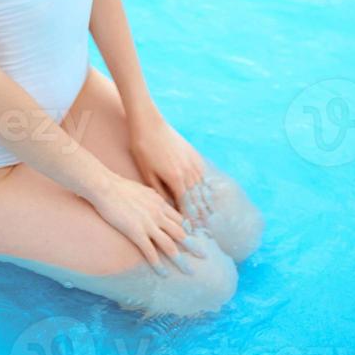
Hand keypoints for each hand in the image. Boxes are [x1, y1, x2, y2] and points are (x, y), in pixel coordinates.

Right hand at [89, 171, 207, 276]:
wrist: (105, 186)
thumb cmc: (119, 186)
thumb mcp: (142, 189)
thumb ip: (152, 198)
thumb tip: (157, 202)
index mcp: (160, 203)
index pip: (180, 219)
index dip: (189, 230)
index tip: (198, 239)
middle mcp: (158, 214)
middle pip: (180, 233)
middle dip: (193, 246)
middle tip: (204, 256)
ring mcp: (148, 224)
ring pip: (170, 245)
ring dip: (180, 260)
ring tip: (189, 272)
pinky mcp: (136, 232)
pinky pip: (150, 252)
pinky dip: (158, 264)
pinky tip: (163, 274)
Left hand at [127, 109, 212, 225]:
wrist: (149, 122)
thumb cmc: (143, 148)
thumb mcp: (147, 173)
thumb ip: (160, 191)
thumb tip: (170, 207)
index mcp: (176, 179)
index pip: (187, 206)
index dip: (190, 220)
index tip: (193, 232)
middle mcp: (189, 173)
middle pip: (199, 200)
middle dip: (202, 216)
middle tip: (206, 231)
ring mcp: (193, 163)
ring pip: (204, 188)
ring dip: (207, 203)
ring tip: (210, 217)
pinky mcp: (194, 155)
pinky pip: (204, 175)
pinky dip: (207, 187)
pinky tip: (208, 194)